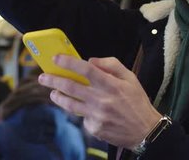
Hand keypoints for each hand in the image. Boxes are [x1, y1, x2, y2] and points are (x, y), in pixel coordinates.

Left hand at [38, 55, 161, 148]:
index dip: (68, 63)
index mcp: (111, 85)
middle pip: (71, 87)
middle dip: (53, 80)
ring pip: (70, 104)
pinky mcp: (94, 128)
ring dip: (57, 97)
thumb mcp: (130, 77)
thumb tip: (90, 61)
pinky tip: (82, 109)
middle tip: (43, 77)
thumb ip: (111, 65)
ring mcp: (97, 115)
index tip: (56, 58)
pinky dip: (80, 111)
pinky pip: (82, 117)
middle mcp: (102, 100)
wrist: (145, 131)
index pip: (86, 70)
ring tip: (52, 92)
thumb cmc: (137, 102)